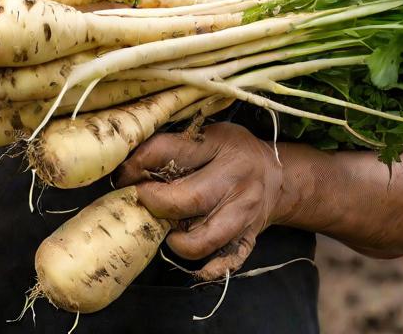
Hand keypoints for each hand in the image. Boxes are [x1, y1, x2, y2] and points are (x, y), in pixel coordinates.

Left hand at [114, 122, 284, 280]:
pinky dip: (206, 268)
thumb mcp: (210, 135)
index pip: (171, 152)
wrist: (278, 177)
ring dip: (177, 240)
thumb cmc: (234, 151)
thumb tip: (133, 166)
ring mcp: (243, 215)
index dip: (139, 164)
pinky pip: (226, 263)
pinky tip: (192, 259)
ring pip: (203, 239)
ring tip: (167, 231)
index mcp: (220, 147)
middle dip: (155, 204)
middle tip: (140, 202)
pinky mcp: (248, 239)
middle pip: (187, 199)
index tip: (123, 175)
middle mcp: (234, 182)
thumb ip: (177, 147)